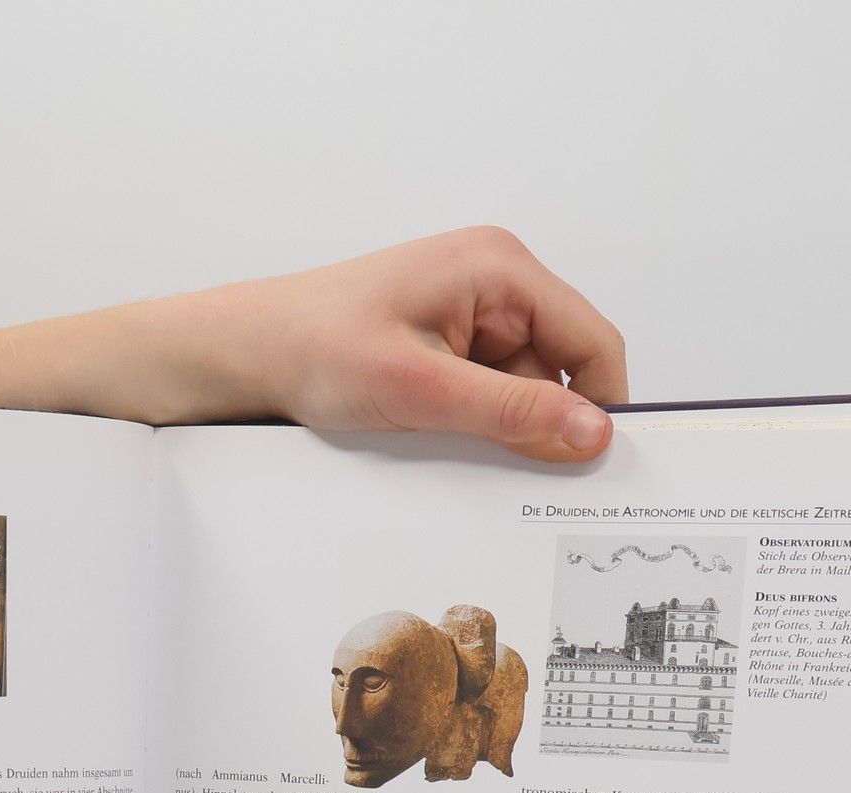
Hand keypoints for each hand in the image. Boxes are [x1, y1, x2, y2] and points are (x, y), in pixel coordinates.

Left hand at [206, 229, 625, 462]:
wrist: (249, 353)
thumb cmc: (316, 348)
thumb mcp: (423, 388)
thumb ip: (513, 412)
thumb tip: (591, 433)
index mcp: (500, 268)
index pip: (591, 340)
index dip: (601, 404)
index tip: (594, 465)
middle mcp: (495, 281)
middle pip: (560, 367)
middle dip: (540, 420)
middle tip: (504, 466)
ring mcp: (471, 312)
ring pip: (524, 387)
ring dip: (498, 425)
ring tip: (440, 435)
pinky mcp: (449, 342)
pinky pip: (488, 391)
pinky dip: (473, 422)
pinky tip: (433, 432)